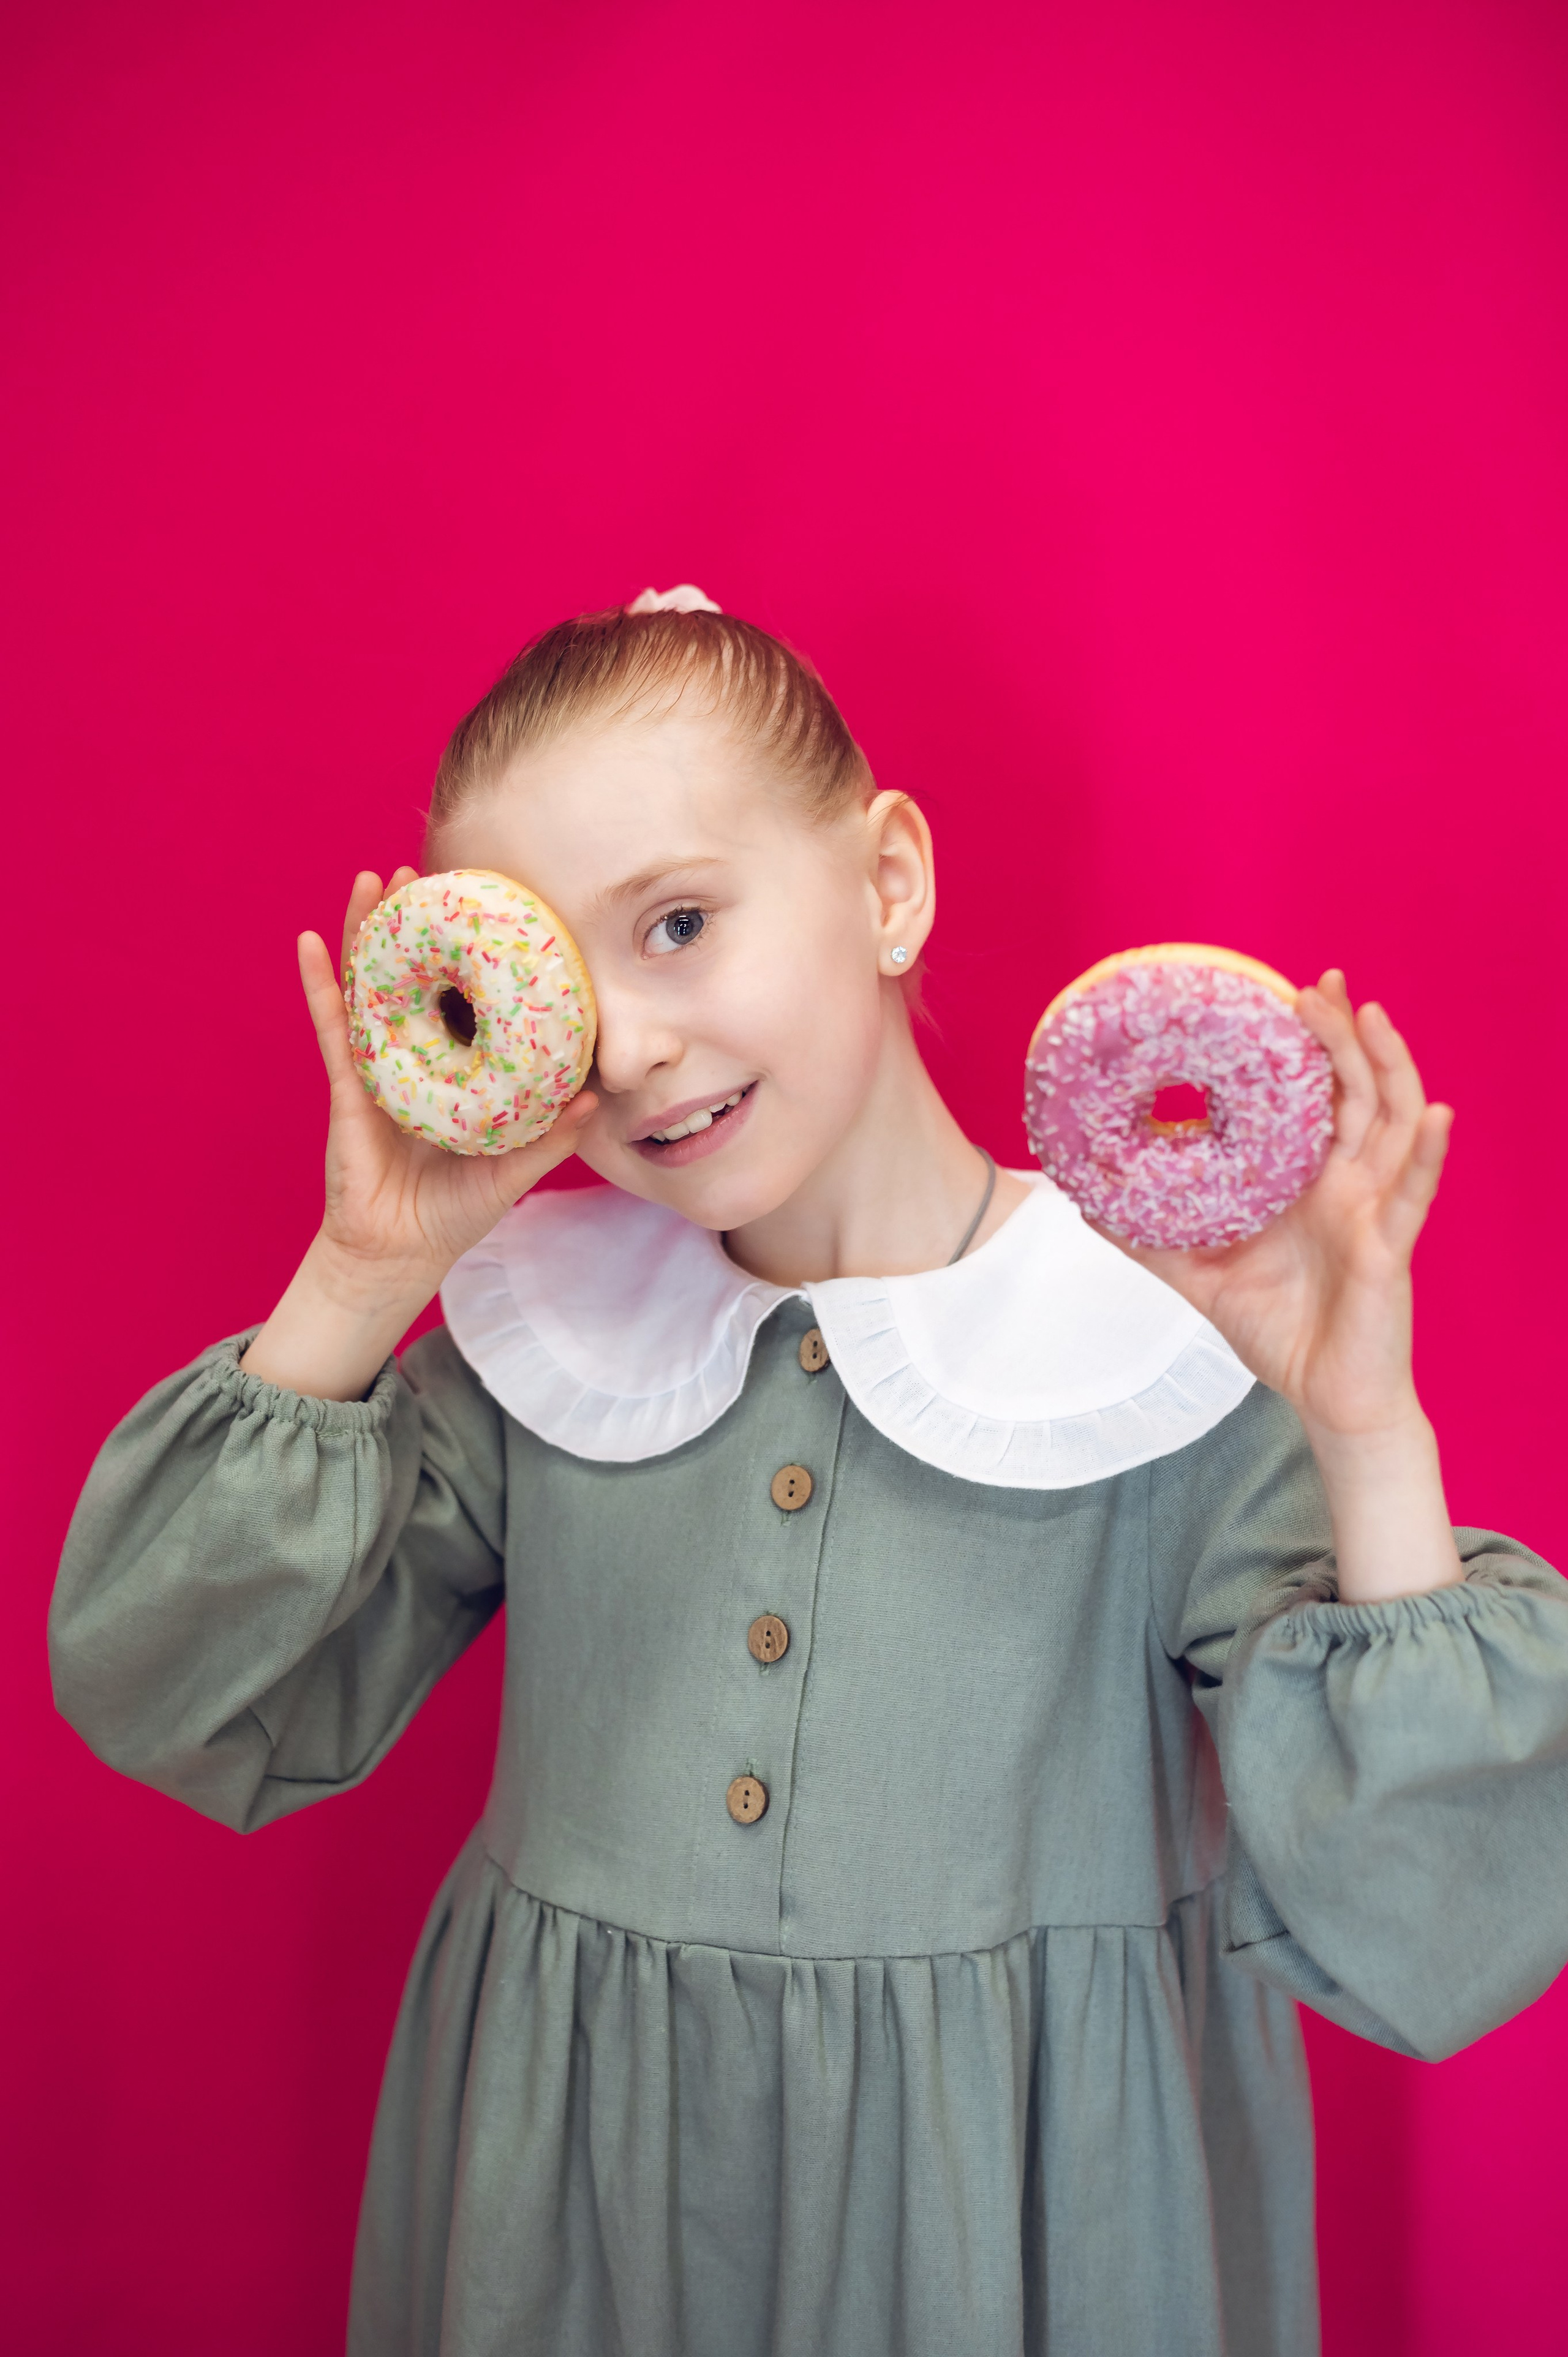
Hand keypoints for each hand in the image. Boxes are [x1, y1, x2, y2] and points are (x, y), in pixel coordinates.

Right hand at [304, 867, 596, 1296]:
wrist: (398, 1255)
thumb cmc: (453, 1212)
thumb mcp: (512, 1168)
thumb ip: (550, 1134)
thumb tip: (594, 1095)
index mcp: (451, 1070)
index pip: (461, 1003)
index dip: (467, 960)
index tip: (480, 910)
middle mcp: (412, 1058)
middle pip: (410, 978)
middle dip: (414, 927)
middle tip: (424, 873)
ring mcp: (375, 1067)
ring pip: (368, 986)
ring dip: (365, 932)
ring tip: (370, 881)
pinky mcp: (348, 1087)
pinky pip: (332, 1027)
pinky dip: (319, 985)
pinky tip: (308, 944)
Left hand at [1114, 971, 1449, 1436]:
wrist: (1324, 1398)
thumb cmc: (1278, 1331)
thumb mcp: (1200, 1277)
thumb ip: (1149, 1240)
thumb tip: (1086, 1205)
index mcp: (1309, 1181)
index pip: (1315, 1098)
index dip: (1306, 1048)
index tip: (1282, 996)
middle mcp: (1349, 1183)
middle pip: (1356, 1091)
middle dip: (1342, 1035)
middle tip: (1319, 983)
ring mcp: (1374, 1210)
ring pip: (1393, 1122)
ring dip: (1387, 1066)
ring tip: (1371, 1016)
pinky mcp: (1390, 1247)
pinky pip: (1415, 1193)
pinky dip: (1431, 1152)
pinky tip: (1439, 1115)